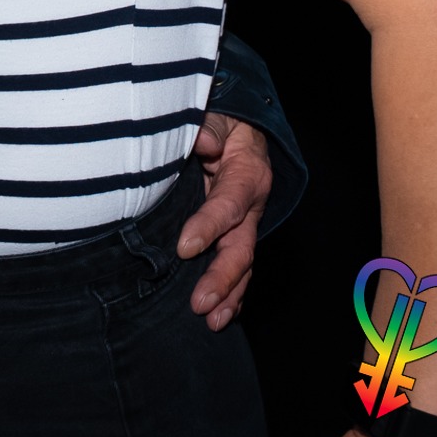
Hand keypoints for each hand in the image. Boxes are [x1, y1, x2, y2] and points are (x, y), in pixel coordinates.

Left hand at [177, 112, 271, 328]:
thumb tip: (204, 143)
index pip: (227, 204)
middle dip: (222, 277)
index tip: (184, 248)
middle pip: (241, 246)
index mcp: (246, 174)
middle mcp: (251, 203)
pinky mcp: (238, 231)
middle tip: (200, 303)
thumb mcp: (218, 116)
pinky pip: (239, 264)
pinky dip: (233, 291)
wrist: (243, 127)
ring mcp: (247, 221)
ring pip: (242, 262)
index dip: (207, 227)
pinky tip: (222, 313)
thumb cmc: (224, 121)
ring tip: (212, 320)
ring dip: (229, 293)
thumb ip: (210, 129)